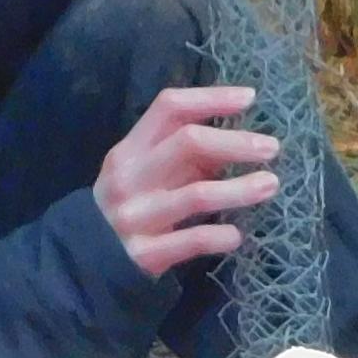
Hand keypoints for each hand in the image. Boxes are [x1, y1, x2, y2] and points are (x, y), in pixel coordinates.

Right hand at [95, 83, 284, 276]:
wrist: (86, 259)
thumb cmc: (131, 206)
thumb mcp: (144, 172)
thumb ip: (182, 156)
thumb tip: (236, 140)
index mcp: (130, 148)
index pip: (170, 108)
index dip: (211, 98)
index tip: (249, 98)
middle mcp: (131, 176)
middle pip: (188, 143)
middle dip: (235, 142)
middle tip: (271, 147)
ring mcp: (137, 214)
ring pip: (197, 194)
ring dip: (239, 188)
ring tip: (270, 184)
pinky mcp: (145, 253)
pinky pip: (191, 241)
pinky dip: (219, 237)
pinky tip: (238, 235)